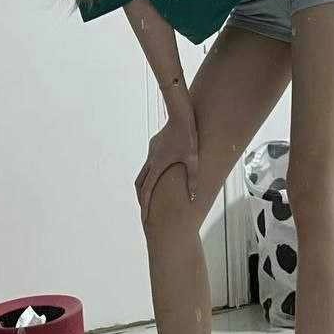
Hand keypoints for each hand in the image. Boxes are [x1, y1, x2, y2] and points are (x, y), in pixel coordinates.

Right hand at [135, 107, 198, 222]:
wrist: (180, 114)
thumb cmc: (188, 136)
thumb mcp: (193, 159)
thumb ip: (192, 179)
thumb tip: (193, 198)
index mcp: (157, 165)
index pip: (147, 191)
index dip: (145, 206)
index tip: (144, 219)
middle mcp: (151, 160)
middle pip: (140, 183)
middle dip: (141, 198)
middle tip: (145, 210)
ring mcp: (152, 151)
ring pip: (144, 172)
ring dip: (145, 184)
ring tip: (151, 195)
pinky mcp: (155, 145)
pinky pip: (150, 162)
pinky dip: (151, 172)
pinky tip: (161, 173)